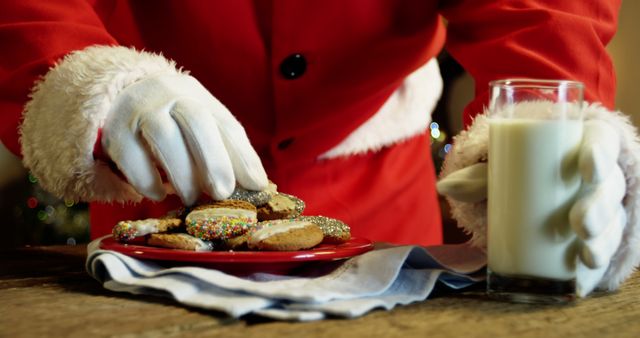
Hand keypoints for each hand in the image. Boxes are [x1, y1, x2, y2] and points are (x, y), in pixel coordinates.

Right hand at [101, 73, 267, 204]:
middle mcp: (171, 96)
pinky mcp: (114, 131)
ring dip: (182, 173)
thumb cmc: (173, 122)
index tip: (256, 186)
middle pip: (197, 121)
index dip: (244, 157)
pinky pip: (130, 156)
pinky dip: (146, 179)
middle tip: (224, 192)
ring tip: (192, 198)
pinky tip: (158, 194)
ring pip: (163, 136)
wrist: (121, 98)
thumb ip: (227, 151)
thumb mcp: (202, 127)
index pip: (227, 124)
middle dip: (214, 160)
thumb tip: (257, 185)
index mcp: (199, 97)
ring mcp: (140, 110)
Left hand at [437, 120, 625, 295]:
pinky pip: (605, 254)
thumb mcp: (501, 171)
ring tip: (586, 255)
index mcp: (582, 147)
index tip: (586, 166)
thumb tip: (445, 188)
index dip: (601, 152)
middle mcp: (600, 179)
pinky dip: (594, 270)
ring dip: (604, 241)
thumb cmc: (518, 175)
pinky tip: (583, 282)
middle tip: (579, 223)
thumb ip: (477, 178)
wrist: (524, 200)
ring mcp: (604, 211)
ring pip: (613, 223)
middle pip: (611, 188)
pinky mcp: (598, 241)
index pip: (602, 141)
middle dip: (600, 207)